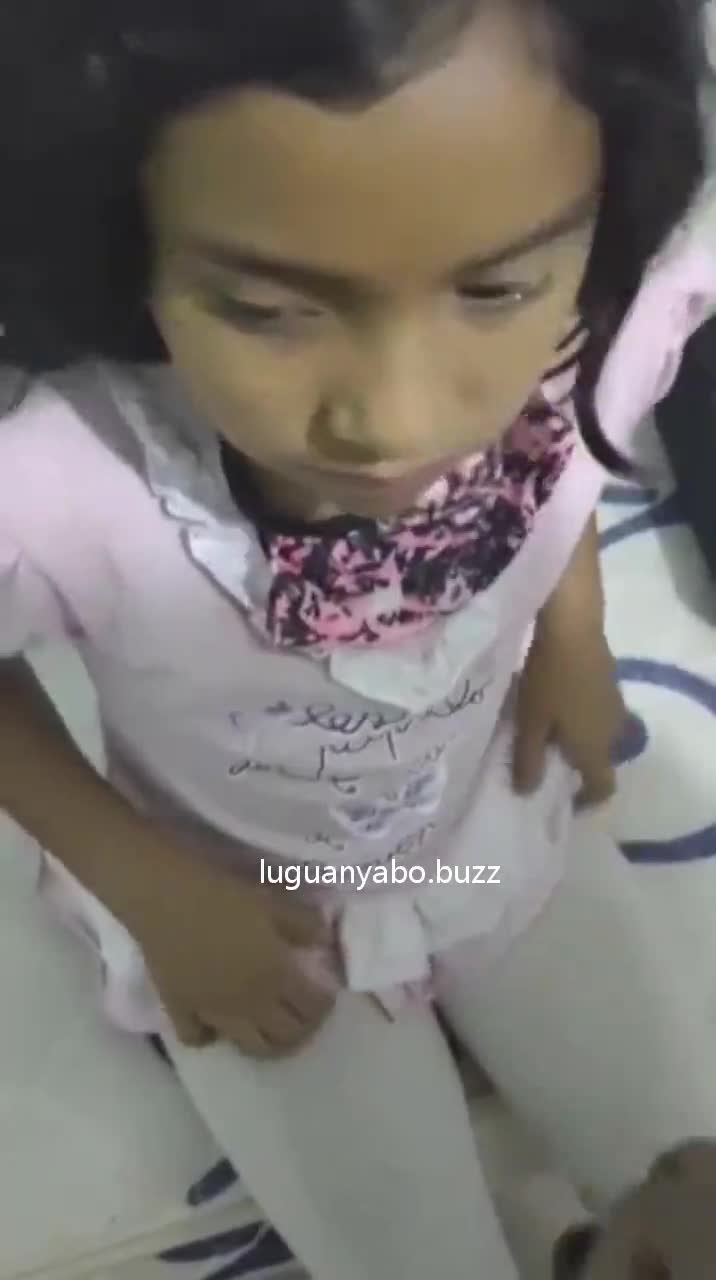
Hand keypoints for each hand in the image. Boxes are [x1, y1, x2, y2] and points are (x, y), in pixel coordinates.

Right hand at [127, 838, 335, 1056]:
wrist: (163, 897)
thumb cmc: (222, 894)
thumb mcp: (273, 901)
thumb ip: (304, 924)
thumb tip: (322, 941)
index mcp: (276, 976)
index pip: (314, 1007)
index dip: (325, 1002)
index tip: (325, 989)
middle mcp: (250, 1004)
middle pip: (287, 1036)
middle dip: (304, 1027)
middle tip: (303, 1009)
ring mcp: (214, 1013)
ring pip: (251, 1048)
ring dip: (268, 1041)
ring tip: (270, 1022)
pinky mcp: (181, 1011)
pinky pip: (200, 1038)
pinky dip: (213, 1035)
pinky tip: (217, 1019)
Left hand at [513, 622, 625, 806]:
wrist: (573, 624)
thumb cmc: (550, 680)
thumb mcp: (530, 724)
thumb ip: (528, 761)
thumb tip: (527, 792)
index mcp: (596, 747)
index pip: (604, 787)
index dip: (587, 800)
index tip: (566, 801)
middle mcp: (613, 729)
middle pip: (603, 758)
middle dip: (581, 765)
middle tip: (551, 761)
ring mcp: (615, 701)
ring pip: (600, 731)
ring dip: (580, 737)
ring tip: (549, 730)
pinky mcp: (609, 677)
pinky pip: (598, 708)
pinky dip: (581, 714)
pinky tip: (556, 699)